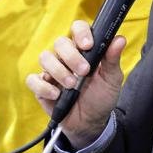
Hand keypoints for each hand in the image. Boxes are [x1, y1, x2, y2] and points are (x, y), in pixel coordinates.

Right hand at [25, 20, 125, 147]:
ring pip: (45, 58)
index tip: (88, 45)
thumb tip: (120, 39)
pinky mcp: (41, 86)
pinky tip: (56, 95)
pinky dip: (43, 86)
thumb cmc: (101, 97)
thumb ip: (113, 59)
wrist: (91, 123)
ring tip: (71, 86)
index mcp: (83, 50)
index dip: (80, 33)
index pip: (77, 29)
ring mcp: (52, 70)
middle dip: (71, 56)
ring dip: (58, 71)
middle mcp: (65, 56)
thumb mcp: (111, 79)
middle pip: (60, 42)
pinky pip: (33, 79)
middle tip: (84, 72)